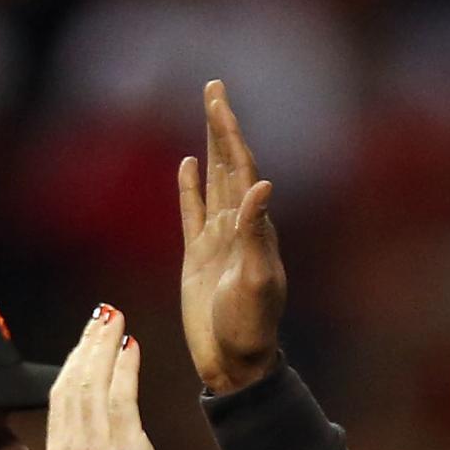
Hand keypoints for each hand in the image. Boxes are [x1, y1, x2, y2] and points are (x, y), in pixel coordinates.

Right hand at [43, 304, 179, 449]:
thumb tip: (93, 436)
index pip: (61, 396)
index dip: (73, 363)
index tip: (86, 340)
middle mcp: (70, 446)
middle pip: (72, 380)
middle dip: (87, 343)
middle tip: (102, 315)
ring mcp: (94, 446)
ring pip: (94, 381)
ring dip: (105, 344)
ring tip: (116, 319)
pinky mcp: (123, 447)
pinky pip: (121, 394)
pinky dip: (125, 366)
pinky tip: (132, 347)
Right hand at [179, 79, 285, 396]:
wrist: (236, 364)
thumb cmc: (250, 330)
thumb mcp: (257, 282)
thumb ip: (257, 234)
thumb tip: (262, 186)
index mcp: (254, 228)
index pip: (241, 168)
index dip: (230, 133)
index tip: (218, 99)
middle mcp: (238, 227)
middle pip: (227, 164)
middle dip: (221, 125)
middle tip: (214, 86)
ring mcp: (218, 240)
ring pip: (211, 180)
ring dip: (208, 146)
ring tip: (207, 111)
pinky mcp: (198, 256)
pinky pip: (193, 211)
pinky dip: (190, 186)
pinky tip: (187, 163)